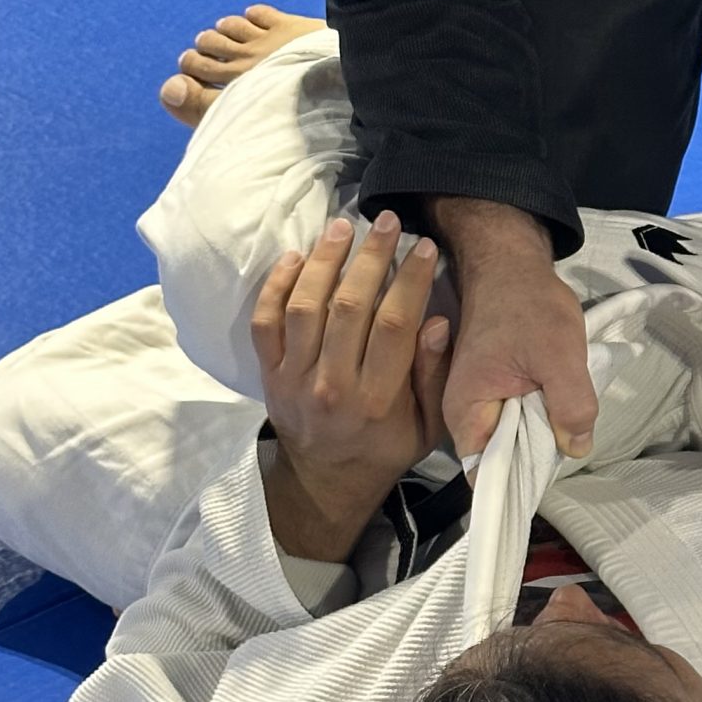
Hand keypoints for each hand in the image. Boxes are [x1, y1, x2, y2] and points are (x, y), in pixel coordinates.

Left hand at [253, 213, 449, 559]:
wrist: (325, 480)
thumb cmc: (386, 447)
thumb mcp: (428, 425)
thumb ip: (434, 376)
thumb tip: (437, 323)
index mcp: (376, 400)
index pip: (394, 325)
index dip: (410, 280)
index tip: (423, 247)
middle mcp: (331, 386)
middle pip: (349, 307)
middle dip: (371, 257)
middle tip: (386, 221)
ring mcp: (293, 378)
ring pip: (305, 307)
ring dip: (324, 261)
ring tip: (342, 226)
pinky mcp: (268, 373)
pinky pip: (264, 322)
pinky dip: (276, 286)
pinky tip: (296, 256)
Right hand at [430, 197, 597, 462]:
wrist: (510, 266)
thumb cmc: (529, 306)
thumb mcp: (560, 355)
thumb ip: (571, 406)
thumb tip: (576, 449)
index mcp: (466, 413)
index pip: (486, 474)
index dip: (518, 482)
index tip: (550, 474)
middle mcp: (463, 415)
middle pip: (503, 460)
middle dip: (536, 456)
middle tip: (570, 439)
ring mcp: (478, 403)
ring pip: (514, 438)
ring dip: (542, 434)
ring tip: (568, 421)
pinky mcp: (494, 391)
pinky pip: (517, 418)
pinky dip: (540, 415)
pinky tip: (559, 405)